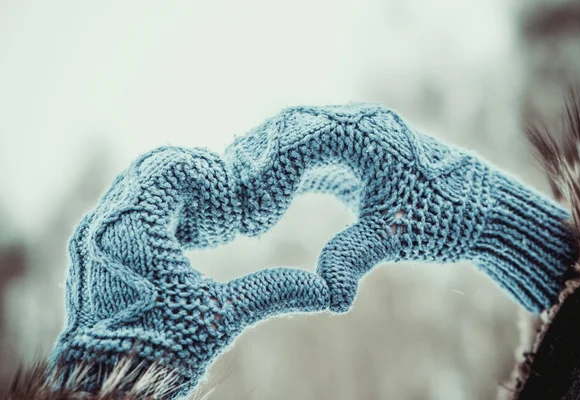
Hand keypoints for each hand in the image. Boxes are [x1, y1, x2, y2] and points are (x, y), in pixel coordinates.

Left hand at [52, 147, 328, 398]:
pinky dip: (160, 209)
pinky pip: (127, 206)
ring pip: (138, 183)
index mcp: (133, 228)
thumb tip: (323, 290)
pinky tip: (186, 237)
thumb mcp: (219, 318)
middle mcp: (104, 224)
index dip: (210, 176)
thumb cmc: (159, 354)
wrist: (110, 385)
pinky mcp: (94, 249)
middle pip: (154, 167)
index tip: (232, 207)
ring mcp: (94, 235)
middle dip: (196, 180)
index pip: (172, 166)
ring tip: (209, 226)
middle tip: (226, 208)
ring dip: (177, 194)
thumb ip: (270, 292)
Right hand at [225, 104, 574, 312]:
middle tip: (233, 204)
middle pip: (287, 127)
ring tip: (237, 198)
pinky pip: (303, 150)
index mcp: (365, 133)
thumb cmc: (444, 216)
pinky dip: (278, 170)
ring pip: (291, 135)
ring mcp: (351, 133)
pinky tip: (262, 195)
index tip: (256, 220)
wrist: (480, 206)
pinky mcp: (349, 151)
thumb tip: (327, 297)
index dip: (270, 176)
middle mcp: (354, 123)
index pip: (301, 140)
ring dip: (262, 163)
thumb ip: (353, 257)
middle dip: (255, 163)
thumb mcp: (394, 235)